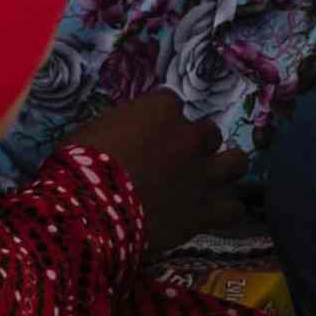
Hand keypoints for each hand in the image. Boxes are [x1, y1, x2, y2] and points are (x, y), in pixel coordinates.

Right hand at [61, 91, 228, 257]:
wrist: (88, 210)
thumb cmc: (78, 165)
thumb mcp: (95, 131)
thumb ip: (122, 129)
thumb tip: (124, 139)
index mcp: (161, 109)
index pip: (171, 103)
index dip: (159, 121)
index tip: (146, 134)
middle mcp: (190, 137)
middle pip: (208, 131)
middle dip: (195, 144)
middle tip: (177, 160)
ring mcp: (202, 174)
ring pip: (237, 162)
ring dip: (225, 168)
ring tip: (210, 178)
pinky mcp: (204, 212)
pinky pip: (233, 208)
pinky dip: (224, 208)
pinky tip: (212, 211)